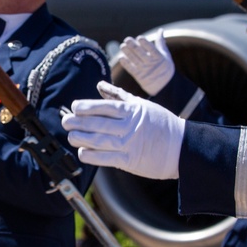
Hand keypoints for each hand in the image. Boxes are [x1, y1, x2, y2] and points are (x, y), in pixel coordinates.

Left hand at [61, 81, 184, 179]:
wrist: (181, 147)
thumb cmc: (161, 123)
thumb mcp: (142, 104)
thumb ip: (119, 95)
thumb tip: (100, 85)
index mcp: (131, 111)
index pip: (104, 107)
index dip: (86, 106)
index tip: (74, 107)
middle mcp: (128, 127)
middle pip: (97, 124)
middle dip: (78, 122)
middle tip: (65, 121)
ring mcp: (129, 144)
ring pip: (99, 141)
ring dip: (81, 138)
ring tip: (71, 136)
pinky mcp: (130, 161)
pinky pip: (106, 159)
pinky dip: (92, 156)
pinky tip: (82, 153)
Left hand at [119, 30, 174, 95]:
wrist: (164, 85)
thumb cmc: (164, 66)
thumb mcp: (165, 54)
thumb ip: (161, 42)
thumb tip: (160, 30)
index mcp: (159, 57)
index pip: (151, 49)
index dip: (145, 43)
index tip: (139, 37)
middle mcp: (151, 63)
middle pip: (141, 54)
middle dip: (133, 46)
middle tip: (127, 39)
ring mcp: (144, 70)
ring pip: (134, 60)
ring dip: (127, 53)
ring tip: (122, 46)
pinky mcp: (139, 76)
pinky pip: (131, 69)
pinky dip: (126, 64)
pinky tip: (121, 57)